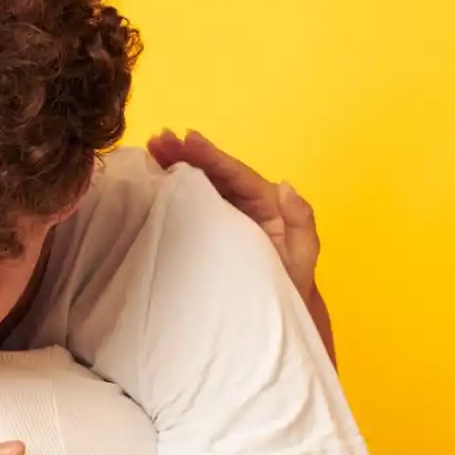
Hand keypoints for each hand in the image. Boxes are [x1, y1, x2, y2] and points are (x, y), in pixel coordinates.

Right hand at [148, 129, 319, 299]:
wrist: (271, 315)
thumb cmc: (288, 287)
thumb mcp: (302, 256)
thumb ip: (301, 221)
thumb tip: (284, 186)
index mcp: (266, 204)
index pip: (236, 175)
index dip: (212, 156)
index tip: (188, 139)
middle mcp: (244, 204)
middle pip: (214, 172)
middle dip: (187, 153)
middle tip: (160, 139)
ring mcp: (224, 216)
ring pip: (200, 183)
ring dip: (176, 163)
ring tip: (152, 148)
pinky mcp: (208, 231)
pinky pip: (191, 203)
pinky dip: (172, 187)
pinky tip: (154, 176)